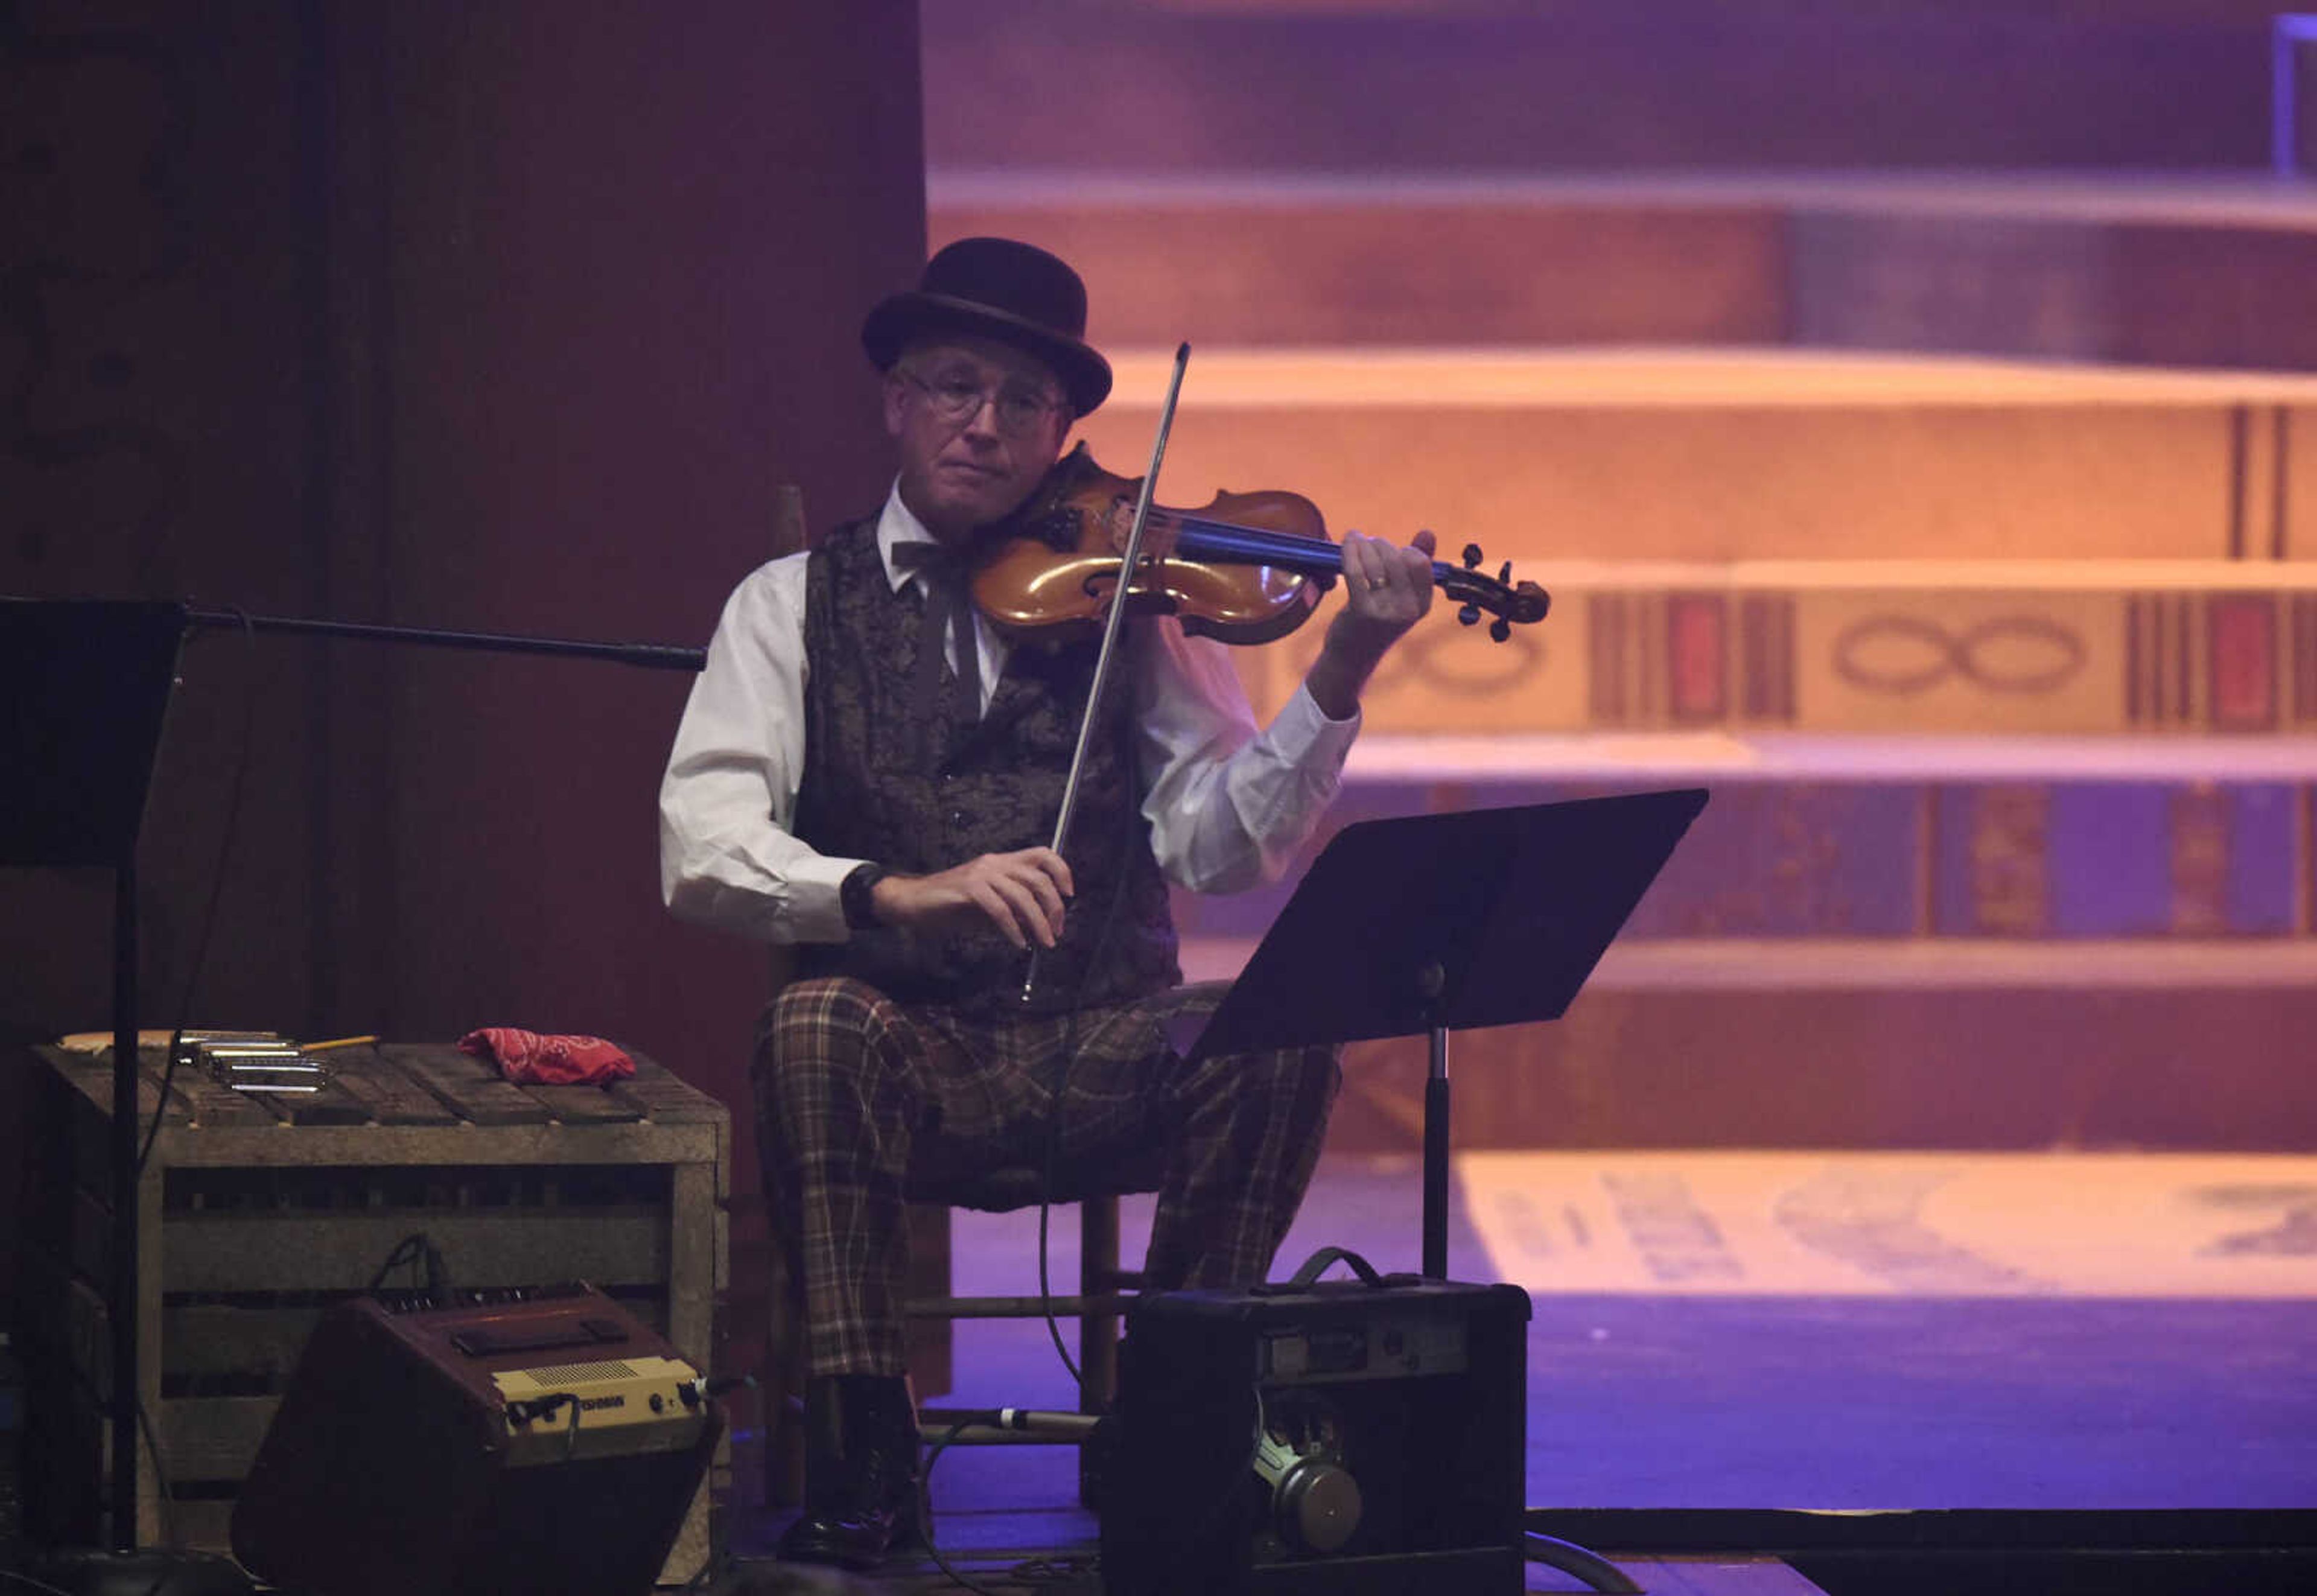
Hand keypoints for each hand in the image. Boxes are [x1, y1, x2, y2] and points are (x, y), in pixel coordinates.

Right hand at [872, 847, 1074, 949]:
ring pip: (1022, 895)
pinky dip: (1013, 929)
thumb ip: (1014, 910)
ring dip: (1038, 922)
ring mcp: (981, 874)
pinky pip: (999, 909)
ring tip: (1044, 942)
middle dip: (1053, 907)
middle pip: (1037, 878)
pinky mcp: (968, 888)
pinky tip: (1018, 944)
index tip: (1069, 895)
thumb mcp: (989, 906)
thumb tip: (1040, 924)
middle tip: (1056, 931)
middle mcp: (994, 863)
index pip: (1042, 854)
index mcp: (1002, 862)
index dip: (1061, 871)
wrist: (913, 902)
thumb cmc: (951, 905)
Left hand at [1305, 528, 1436, 719]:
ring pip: (1375, 561)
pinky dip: (1350, 551)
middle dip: (1379, 545)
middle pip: (1397, 557)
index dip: (1403, 550)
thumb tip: (1428, 532)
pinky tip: (1348, 541)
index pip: (1420, 562)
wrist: (1352, 657)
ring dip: (1363, 545)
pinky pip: (1356, 571)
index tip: (1389, 553)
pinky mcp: (1362, 611)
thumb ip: (1416, 564)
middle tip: (1367, 547)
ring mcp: (1386, 611)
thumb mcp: (1401, 596)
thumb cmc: (1376, 620)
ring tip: (1355, 543)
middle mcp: (1408, 609)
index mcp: (1423, 603)